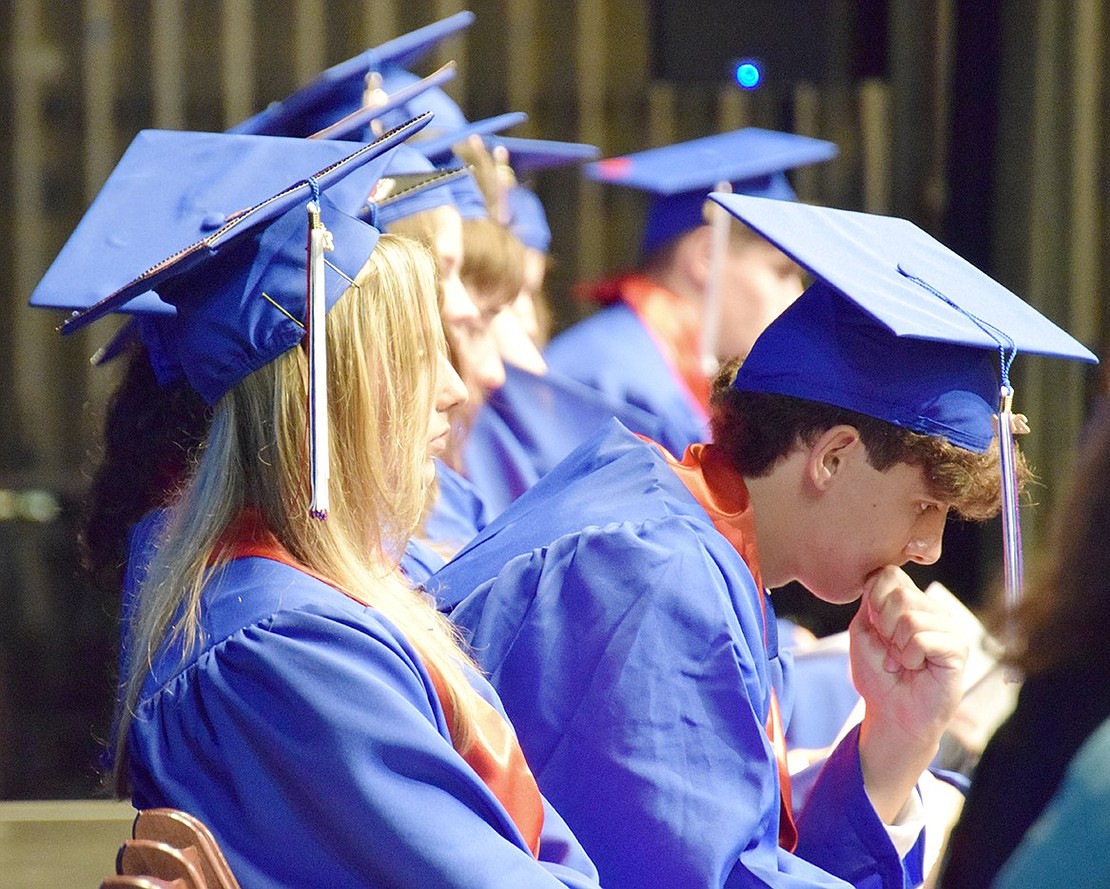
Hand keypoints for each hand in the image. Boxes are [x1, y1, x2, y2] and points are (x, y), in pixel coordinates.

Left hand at [849, 566, 967, 821]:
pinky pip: (923, 639)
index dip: (873, 599)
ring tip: (904, 661)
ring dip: (897, 646)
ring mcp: (948, 627)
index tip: (875, 627)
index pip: (889, 574)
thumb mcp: (862, 632)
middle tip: (890, 649)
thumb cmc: (878, 674)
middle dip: (884, 626)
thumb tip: (883, 577)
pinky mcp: (958, 648)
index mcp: (908, 601)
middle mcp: (931, 609)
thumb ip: (870, 601)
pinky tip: (916, 668)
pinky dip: (910, 657)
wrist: (892, 713)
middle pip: (900, 594)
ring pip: (911, 617)